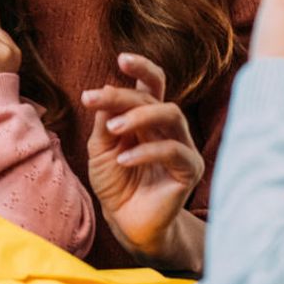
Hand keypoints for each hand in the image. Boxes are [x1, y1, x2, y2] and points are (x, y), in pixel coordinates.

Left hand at [84, 53, 204, 267]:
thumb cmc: (116, 184)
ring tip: (113, 128)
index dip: (142, 68)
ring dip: (139, 116)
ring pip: (171, 114)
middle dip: (123, 95)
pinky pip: (172, 151)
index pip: (152, 85)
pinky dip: (145, 152)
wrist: (127, 224)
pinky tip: (123, 160)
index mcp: (149, 118)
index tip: (121, 59)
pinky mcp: (189, 169)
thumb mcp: (101, 149)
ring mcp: (183, 146)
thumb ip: (104, 121)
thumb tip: (104, 89)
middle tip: (94, 98)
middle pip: (154, 97)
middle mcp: (169, 127)